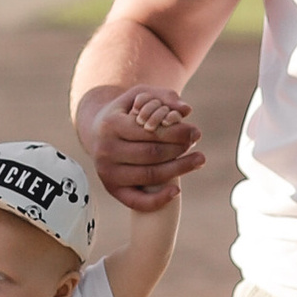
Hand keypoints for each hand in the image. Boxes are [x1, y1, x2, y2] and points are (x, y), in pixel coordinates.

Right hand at [87, 83, 204, 212]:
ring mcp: (107, 172)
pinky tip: (177, 191)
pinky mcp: (111, 189)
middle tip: (195, 143)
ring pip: (149, 175)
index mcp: (111, 125)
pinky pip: (136, 201)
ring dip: (178, 169)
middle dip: (179, 149)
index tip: (195, 132)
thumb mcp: (141, 95)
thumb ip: (164, 96)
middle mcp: (105, 150)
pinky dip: (157, 200)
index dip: (177, 133)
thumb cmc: (126, 112)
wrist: (97, 130)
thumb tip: (186, 110)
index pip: (150, 132)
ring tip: (198, 160)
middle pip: (152, 154)